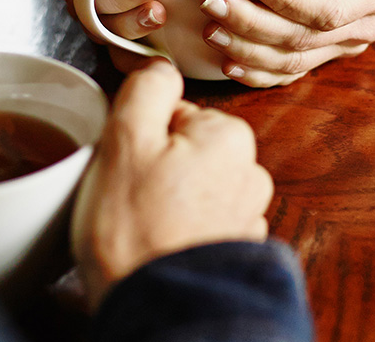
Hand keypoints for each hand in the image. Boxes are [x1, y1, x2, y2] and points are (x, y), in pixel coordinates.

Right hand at [71, 60, 272, 310]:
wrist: (157, 310)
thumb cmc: (136, 233)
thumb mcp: (124, 141)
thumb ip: (146, 89)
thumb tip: (159, 65)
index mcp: (230, 136)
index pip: (174, 113)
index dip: (140, 136)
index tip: (128, 164)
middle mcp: (250, 173)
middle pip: (185, 148)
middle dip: (155, 168)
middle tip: (130, 197)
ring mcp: (247, 215)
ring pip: (191, 186)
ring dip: (167, 200)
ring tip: (143, 226)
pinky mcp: (236, 249)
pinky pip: (200, 222)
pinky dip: (180, 230)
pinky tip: (159, 245)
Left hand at [198, 0, 374, 86]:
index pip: (329, 9)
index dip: (286, 1)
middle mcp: (363, 26)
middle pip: (303, 39)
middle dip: (253, 25)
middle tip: (212, 3)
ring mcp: (342, 44)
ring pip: (292, 61)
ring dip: (247, 50)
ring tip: (211, 30)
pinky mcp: (322, 51)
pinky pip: (289, 72)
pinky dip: (258, 72)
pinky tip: (228, 63)